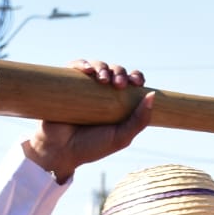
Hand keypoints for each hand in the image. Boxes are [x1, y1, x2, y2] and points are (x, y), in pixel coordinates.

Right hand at [22, 60, 152, 182]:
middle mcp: (102, 92)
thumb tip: (152, 95)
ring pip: (97, 66)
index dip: (136, 77)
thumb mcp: (121, 137)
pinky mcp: (66, 84)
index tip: (137, 82)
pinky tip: (87, 70)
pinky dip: (82, 64)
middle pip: (116, 71)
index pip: (131, 82)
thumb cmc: (92, 147)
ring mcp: (84, 87)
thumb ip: (139, 120)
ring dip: (103, 67)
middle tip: (118, 84)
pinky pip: (74, 66)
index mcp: (119, 103)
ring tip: (103, 79)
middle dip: (120, 72)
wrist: (61, 151)